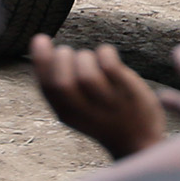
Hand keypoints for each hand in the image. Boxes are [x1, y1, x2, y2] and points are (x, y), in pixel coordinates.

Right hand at [29, 35, 167, 156]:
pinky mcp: (129, 94)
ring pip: (87, 75)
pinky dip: (105, 52)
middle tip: (70, 52)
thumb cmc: (102, 117)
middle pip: (62, 83)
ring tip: (92, 60)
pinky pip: (110, 66)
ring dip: (85, 57)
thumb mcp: (76, 107)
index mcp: (67, 114)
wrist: (139, 142)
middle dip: (62, 58)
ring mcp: (108, 104)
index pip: (47, 87)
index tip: (40, 38)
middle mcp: (85, 112)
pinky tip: (108, 55)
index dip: (40, 61)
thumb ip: (60, 84)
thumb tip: (40, 44)